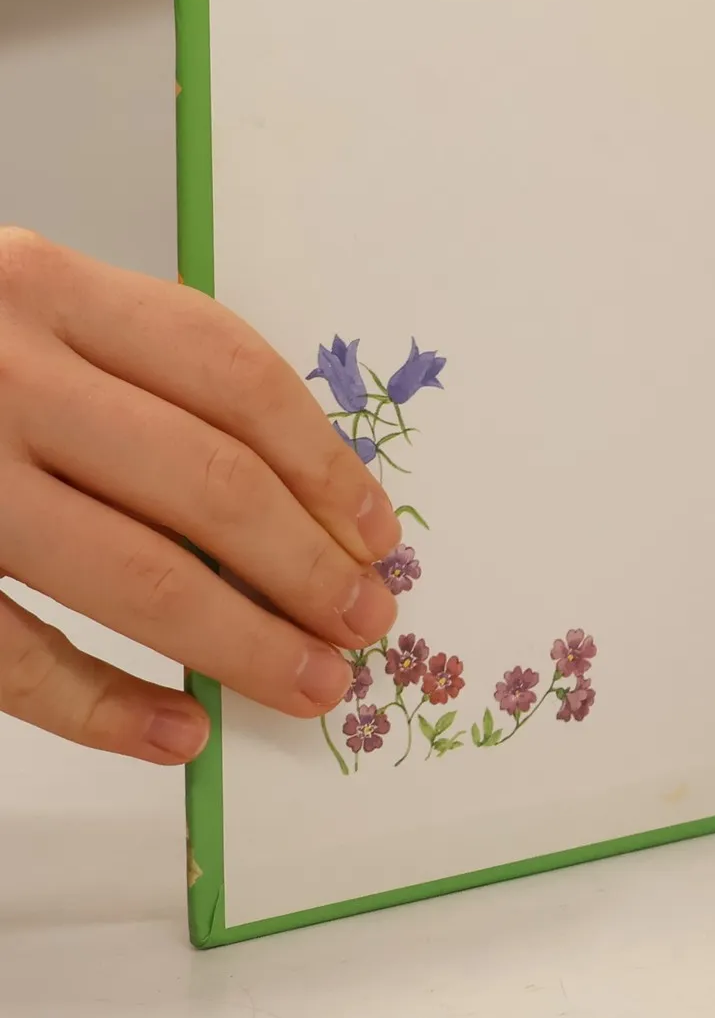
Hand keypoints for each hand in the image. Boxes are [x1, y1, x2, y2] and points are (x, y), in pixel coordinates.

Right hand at [0, 230, 403, 762]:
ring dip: (240, 641)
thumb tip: (291, 487)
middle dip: (304, 563)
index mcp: (44, 286)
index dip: (322, 462)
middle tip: (365, 620)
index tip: (376, 531)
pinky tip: (178, 731)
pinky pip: (9, 653)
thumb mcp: (22, 304)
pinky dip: (101, 703)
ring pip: (129, 573)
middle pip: (203, 481)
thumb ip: (131, 366)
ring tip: (311, 683)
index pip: (232, 377)